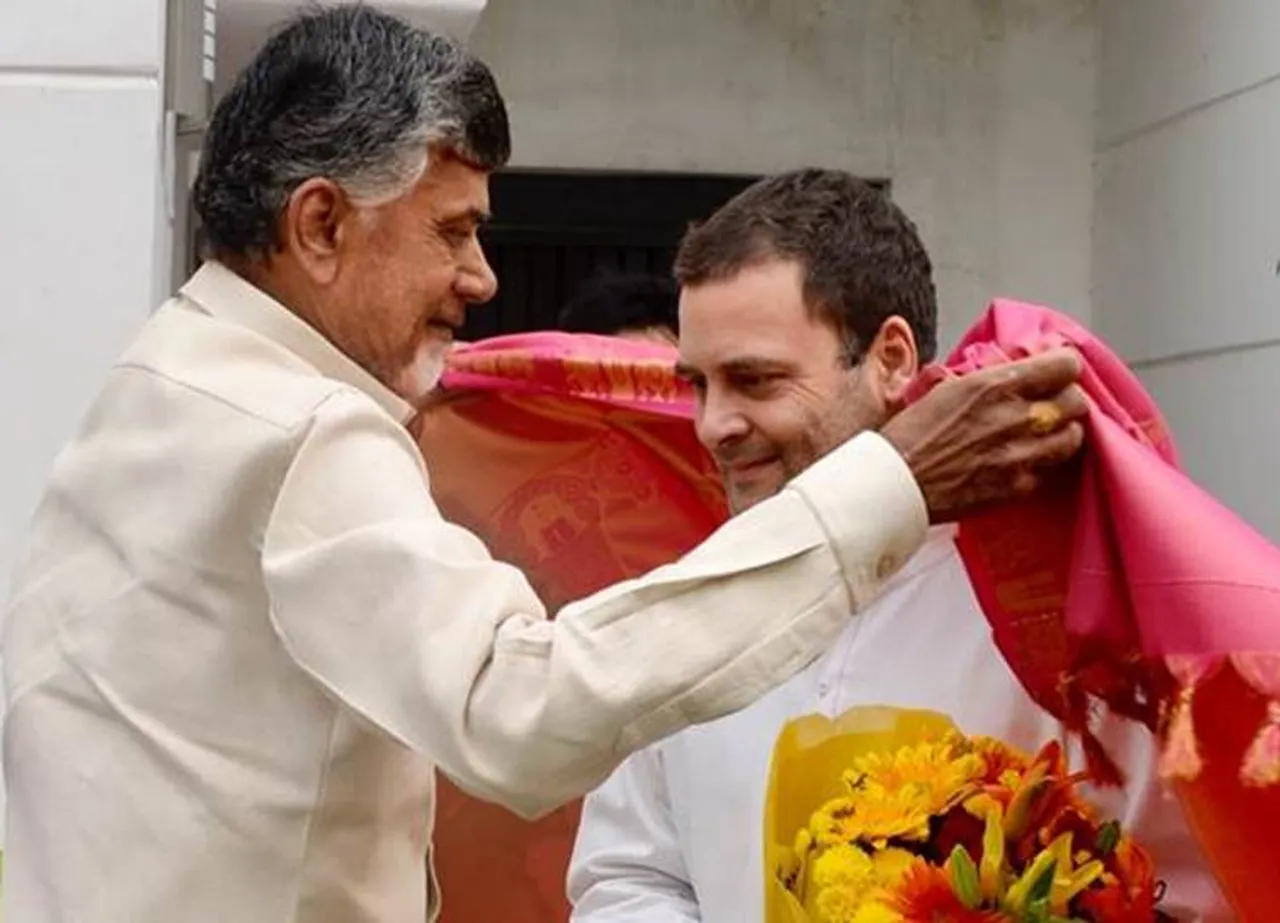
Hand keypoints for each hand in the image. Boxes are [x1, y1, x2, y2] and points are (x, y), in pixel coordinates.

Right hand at [880, 348, 1087, 521]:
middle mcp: (1014, 417)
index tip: (1057, 371)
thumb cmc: (908, 437)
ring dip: (1062, 433)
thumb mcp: (943, 388)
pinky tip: (1025, 461)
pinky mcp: (1018, 488)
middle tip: (1052, 403)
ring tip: (1045, 434)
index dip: (1064, 367)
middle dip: (1067, 400)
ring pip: (1074, 438)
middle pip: (1077, 401)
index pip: (1064, 364)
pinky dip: (1044, 465)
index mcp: (993, 385)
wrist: (893, 484)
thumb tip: (1007, 372)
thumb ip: (984, 379)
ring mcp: (1019, 455)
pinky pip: (1051, 472)